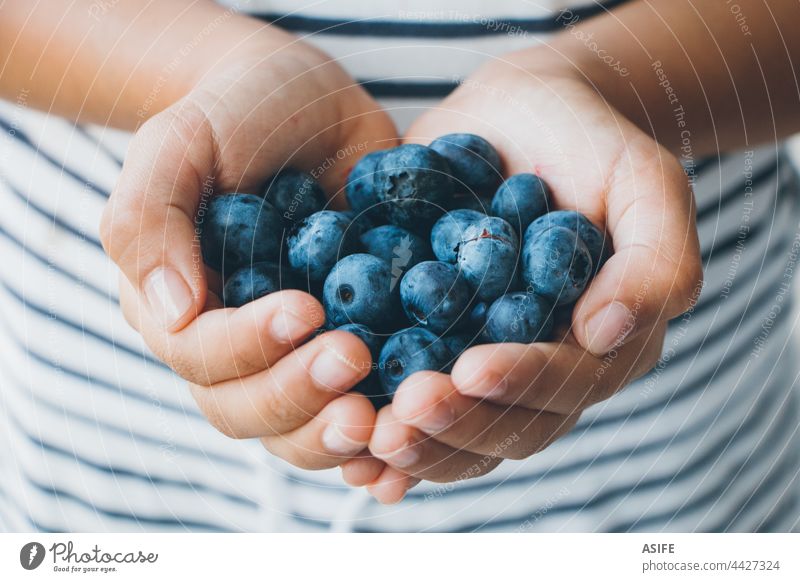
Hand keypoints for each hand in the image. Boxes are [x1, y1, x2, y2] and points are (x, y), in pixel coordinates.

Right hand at [101, 39, 397, 469]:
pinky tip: (412, 435)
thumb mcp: (179, 144)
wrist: (310, 103)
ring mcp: (295, 354)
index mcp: (179, 307)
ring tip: (387, 417)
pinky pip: (360, 408)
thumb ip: (149, 220)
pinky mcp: (353, 344)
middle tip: (355, 359)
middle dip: (299, 395)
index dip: (250, 345)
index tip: (307, 309)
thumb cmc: (234, 115)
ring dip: (338, 432)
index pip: (202, 355)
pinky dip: (382, 433)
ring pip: (300, 429)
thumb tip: (172, 314)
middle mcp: (234, 346)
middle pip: (248, 410)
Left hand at [348, 54, 702, 502]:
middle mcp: (539, 370)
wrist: (520, 115)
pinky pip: (404, 402)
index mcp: (598, 346)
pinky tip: (344, 447)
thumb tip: (604, 334)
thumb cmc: (591, 143)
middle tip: (406, 409)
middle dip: (456, 424)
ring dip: (412, 443)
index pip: (565, 384)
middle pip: (505, 426)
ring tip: (363, 430)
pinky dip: (377, 431)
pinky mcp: (429, 346)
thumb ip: (656, 260)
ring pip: (454, 432)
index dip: (521, 383)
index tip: (472, 369)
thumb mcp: (646, 183)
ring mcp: (480, 362)